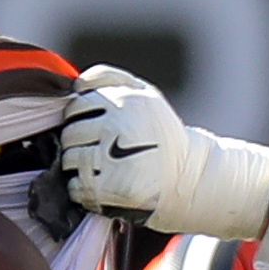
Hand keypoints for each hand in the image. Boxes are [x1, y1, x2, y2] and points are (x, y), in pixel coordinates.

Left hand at [60, 66, 268, 237]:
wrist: (197, 179)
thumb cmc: (166, 139)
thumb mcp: (148, 97)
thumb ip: (112, 79)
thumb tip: (75, 82)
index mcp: (126, 100)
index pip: (77, 105)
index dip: (80, 119)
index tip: (95, 132)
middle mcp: (120, 124)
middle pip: (71, 133)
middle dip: (79, 144)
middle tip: (98, 154)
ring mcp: (115, 156)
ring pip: (70, 159)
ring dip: (78, 167)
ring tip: (100, 171)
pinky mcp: (115, 187)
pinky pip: (76, 186)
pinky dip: (81, 190)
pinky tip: (99, 188)